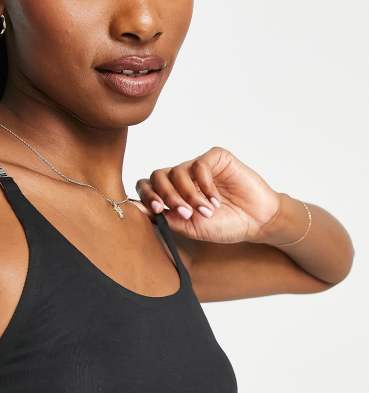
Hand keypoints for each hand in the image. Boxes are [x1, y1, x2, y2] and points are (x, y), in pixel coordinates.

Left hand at [135, 147, 281, 243]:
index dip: (146, 196)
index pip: (148, 187)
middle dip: (166, 196)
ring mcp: (198, 168)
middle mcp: (182, 179)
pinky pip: (199, 165)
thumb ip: (167, 219)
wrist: (256, 221)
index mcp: (172, 194)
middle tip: (183, 212)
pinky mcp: (215, 158)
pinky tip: (215, 200)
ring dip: (189, 195)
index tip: (155, 209)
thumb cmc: (226, 225)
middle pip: (157, 176)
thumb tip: (140, 210)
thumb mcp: (192, 228)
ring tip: (206, 211)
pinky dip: (204, 185)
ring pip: (177, 171)